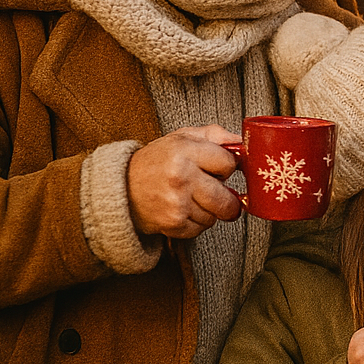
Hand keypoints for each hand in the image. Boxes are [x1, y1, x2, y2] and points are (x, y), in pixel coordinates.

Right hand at [126, 125, 242, 238]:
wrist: (120, 186)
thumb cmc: (156, 161)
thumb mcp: (183, 137)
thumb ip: (216, 135)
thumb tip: (242, 142)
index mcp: (185, 151)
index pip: (229, 163)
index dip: (228, 166)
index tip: (220, 168)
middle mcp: (181, 177)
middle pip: (227, 199)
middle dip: (228, 198)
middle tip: (217, 191)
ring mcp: (177, 202)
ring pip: (215, 215)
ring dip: (210, 210)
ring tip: (193, 197)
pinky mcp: (172, 222)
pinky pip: (201, 228)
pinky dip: (197, 222)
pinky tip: (184, 209)